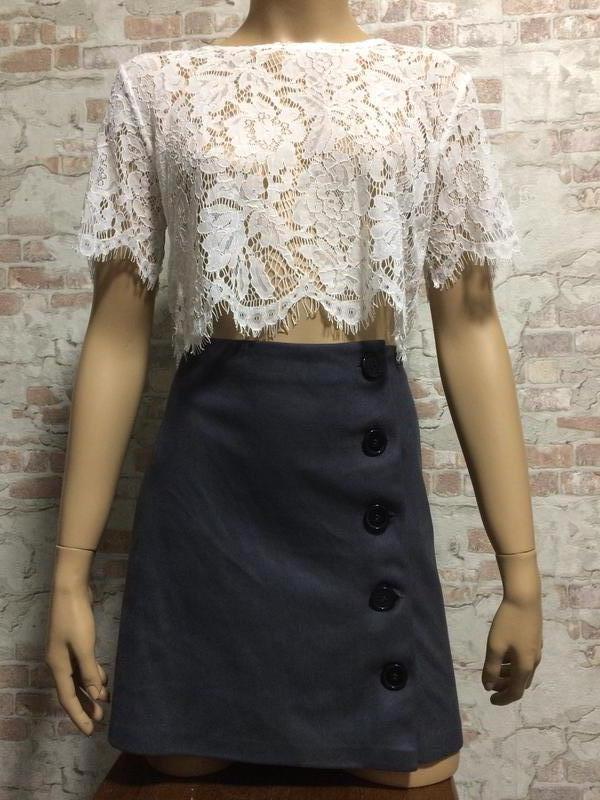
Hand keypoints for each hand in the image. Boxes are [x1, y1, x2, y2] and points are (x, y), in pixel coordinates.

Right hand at [44, 582, 109, 734]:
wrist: (71, 590)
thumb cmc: (76, 617)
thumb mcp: (84, 647)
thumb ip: (89, 672)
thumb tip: (96, 694)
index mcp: (57, 665)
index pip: (67, 698)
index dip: (78, 716)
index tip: (89, 731)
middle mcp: (59, 662)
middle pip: (72, 691)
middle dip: (86, 706)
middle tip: (100, 720)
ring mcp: (66, 652)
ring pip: (78, 679)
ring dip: (91, 690)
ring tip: (106, 701)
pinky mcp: (75, 642)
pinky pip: (83, 666)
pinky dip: (92, 674)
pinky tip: (104, 679)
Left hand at [482, 591, 542, 704]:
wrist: (525, 599)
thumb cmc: (508, 623)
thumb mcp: (495, 646)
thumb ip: (491, 668)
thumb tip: (488, 686)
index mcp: (524, 666)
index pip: (515, 692)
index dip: (502, 699)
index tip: (490, 699)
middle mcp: (534, 662)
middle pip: (520, 683)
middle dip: (505, 687)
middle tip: (490, 684)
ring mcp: (536, 651)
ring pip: (523, 671)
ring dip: (508, 675)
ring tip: (494, 669)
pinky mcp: (535, 641)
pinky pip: (524, 660)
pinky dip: (513, 665)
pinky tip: (503, 655)